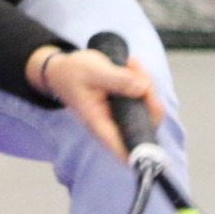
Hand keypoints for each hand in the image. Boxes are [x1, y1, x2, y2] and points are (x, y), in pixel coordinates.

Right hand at [27, 45, 162, 160]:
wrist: (63, 69)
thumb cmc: (72, 73)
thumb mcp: (92, 71)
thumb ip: (117, 80)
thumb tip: (144, 88)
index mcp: (100, 125)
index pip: (125, 149)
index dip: (144, 149)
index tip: (151, 123)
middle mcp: (113, 125)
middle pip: (145, 125)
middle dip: (150, 99)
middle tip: (139, 74)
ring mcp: (121, 116)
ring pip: (148, 109)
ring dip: (147, 86)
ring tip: (132, 63)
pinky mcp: (126, 105)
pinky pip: (144, 98)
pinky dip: (143, 81)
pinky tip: (132, 65)